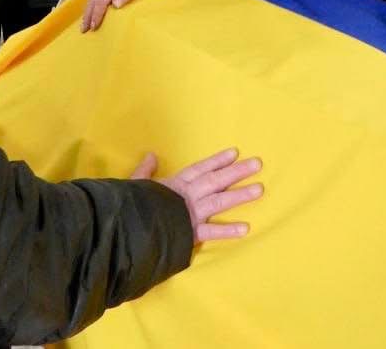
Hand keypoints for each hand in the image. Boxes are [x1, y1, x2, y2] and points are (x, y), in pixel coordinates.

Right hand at [131, 148, 262, 242]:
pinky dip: (228, 231)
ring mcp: (190, 213)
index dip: (217, 160)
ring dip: (239, 195)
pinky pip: (211, 231)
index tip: (234, 152)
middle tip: (257, 164)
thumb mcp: (136, 184)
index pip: (200, 168)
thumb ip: (146, 171)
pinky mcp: (189, 232)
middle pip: (215, 180)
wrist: (126, 226)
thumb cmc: (131, 205)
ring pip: (219, 201)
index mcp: (174, 184)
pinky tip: (245, 228)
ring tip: (259, 189)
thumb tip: (151, 154)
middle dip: (236, 171)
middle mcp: (186, 195)